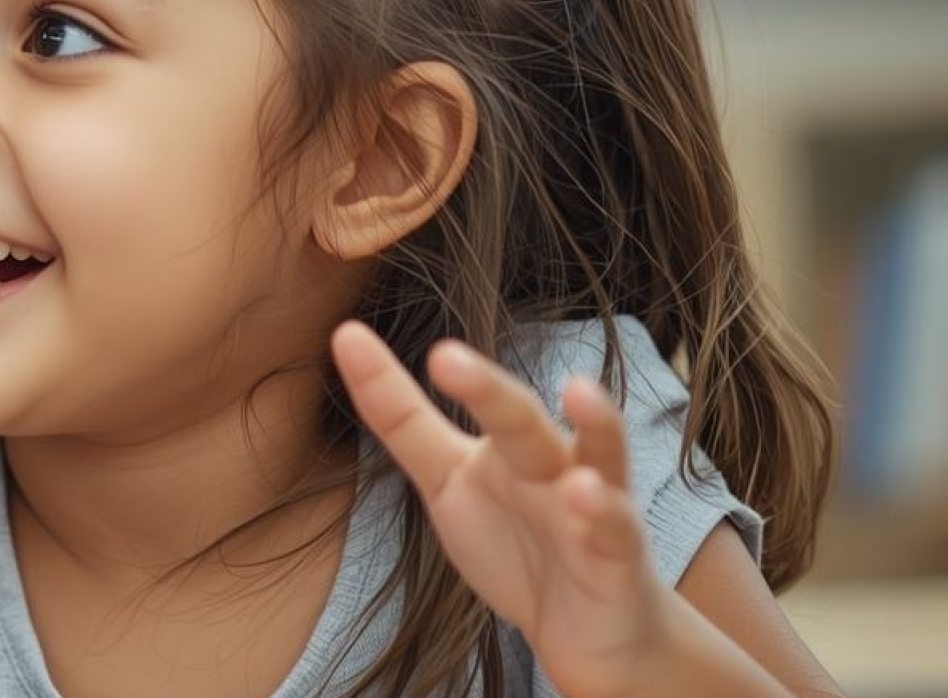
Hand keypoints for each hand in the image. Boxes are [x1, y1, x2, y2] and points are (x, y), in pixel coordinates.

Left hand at [331, 321, 669, 697]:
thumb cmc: (518, 545)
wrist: (591, 628)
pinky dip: (603, 510)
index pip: (440, 411)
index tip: (345, 337)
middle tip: (445, 357)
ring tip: (575, 390)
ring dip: (593, 423)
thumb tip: (348, 340)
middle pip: (519, 418)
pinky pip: (616, 527)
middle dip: (487, 388)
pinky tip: (583, 491)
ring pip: (596, 453)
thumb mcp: (447, 483)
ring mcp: (590, 504)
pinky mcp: (619, 554)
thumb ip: (404, 424)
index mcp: (500, 446)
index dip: (390, 384)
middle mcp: (547, 461)